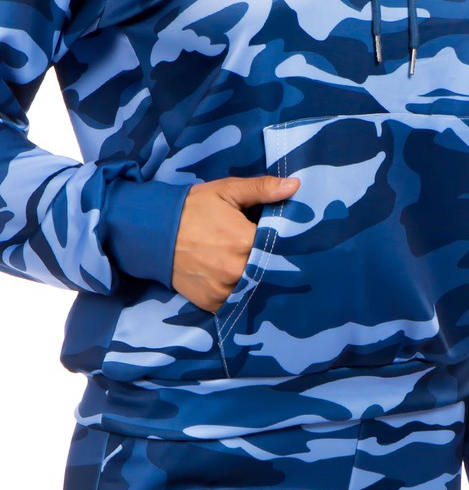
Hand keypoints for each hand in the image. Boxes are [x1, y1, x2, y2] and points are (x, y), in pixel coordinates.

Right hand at [172, 175, 299, 311]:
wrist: (153, 232)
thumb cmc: (193, 208)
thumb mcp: (227, 191)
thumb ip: (262, 189)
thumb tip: (295, 186)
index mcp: (245, 240)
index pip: (280, 246)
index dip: (284, 242)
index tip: (285, 238)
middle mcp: (237, 270)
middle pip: (268, 269)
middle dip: (271, 261)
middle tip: (271, 252)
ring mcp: (224, 290)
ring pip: (254, 287)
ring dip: (256, 278)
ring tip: (251, 265)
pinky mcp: (212, 303)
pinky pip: (236, 301)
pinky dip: (238, 292)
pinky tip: (236, 278)